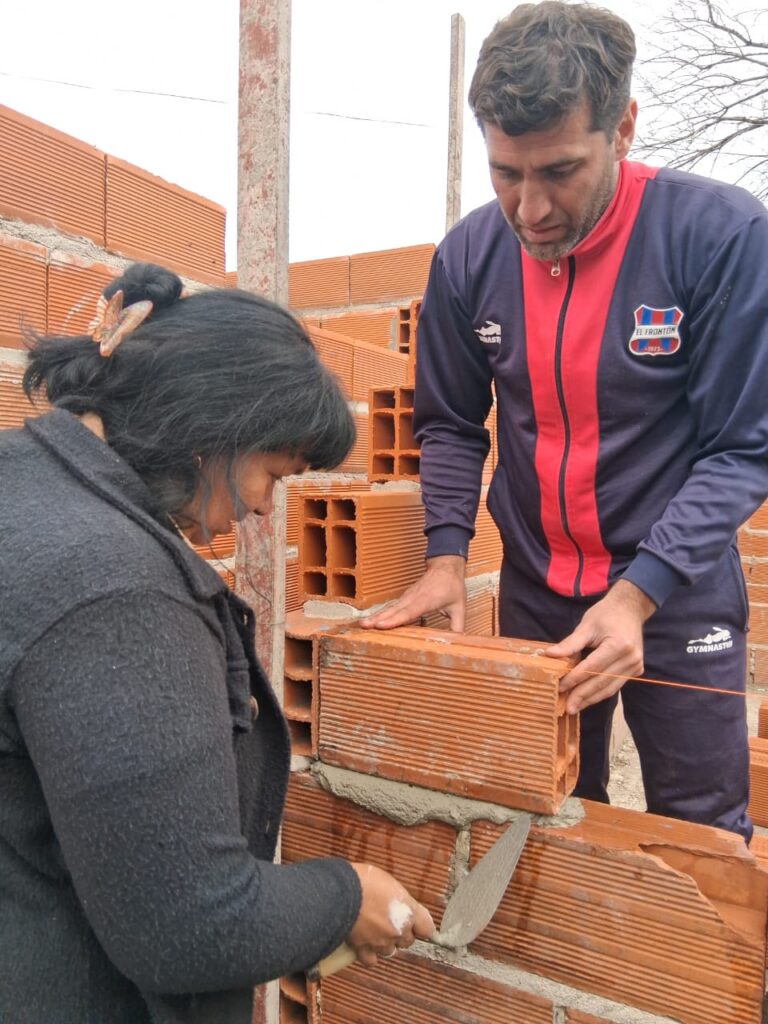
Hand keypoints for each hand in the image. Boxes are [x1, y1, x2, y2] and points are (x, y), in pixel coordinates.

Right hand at [346, 864, 434, 965]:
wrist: (342, 892)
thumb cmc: (365, 881)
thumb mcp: (390, 883)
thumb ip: (400, 900)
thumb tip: (399, 905)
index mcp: (409, 912)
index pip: (427, 929)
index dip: (421, 927)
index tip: (416, 924)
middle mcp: (399, 931)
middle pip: (407, 941)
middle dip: (401, 933)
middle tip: (388, 920)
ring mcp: (382, 943)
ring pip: (390, 951)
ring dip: (385, 943)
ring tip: (374, 930)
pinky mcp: (364, 950)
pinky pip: (371, 960)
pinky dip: (369, 955)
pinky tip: (365, 944)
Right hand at [361, 556, 466, 630]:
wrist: (445, 566)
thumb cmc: (452, 586)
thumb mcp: (459, 607)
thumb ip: (458, 626)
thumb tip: (457, 643)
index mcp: (427, 600)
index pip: (410, 612)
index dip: (396, 619)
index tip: (382, 625)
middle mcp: (414, 598)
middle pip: (394, 610)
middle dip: (378, 619)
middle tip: (364, 627)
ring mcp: (407, 597)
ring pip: (390, 608)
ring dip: (376, 616)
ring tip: (362, 625)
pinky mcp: (404, 598)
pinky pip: (391, 607)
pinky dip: (380, 613)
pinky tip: (372, 621)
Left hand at [545, 580, 656, 713]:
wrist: (630, 608)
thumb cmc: (606, 614)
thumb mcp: (586, 625)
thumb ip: (570, 643)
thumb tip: (550, 655)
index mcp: (618, 645)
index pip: (592, 667)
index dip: (575, 679)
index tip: (559, 688)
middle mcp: (630, 658)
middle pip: (601, 681)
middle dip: (582, 695)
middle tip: (567, 707)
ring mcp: (636, 665)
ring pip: (609, 688)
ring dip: (591, 699)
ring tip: (574, 707)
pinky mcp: (636, 669)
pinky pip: (615, 685)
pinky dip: (600, 692)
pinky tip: (587, 699)